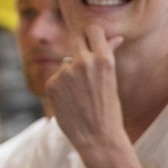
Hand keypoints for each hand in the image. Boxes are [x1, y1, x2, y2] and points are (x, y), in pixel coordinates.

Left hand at [42, 22, 128, 166]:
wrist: (98, 138)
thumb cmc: (109, 110)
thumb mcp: (112, 79)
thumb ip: (108, 55)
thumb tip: (115, 37)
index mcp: (103, 59)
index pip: (92, 29)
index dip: (92, 35)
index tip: (92, 42)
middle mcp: (83, 61)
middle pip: (75, 37)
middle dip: (79, 46)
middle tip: (84, 66)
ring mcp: (65, 72)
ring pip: (65, 63)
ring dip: (70, 74)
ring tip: (80, 97)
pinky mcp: (51, 84)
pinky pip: (56, 78)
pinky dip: (61, 88)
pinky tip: (70, 103)